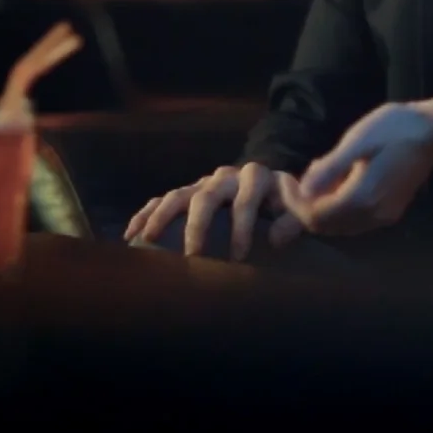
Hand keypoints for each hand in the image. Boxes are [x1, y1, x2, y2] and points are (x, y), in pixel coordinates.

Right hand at [123, 162, 304, 260]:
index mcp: (256, 177)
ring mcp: (204, 183)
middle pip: (206, 196)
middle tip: (193, 256)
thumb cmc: (288, 204)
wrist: (275, 187)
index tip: (239, 256)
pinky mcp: (189, 191)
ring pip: (178, 195)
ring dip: (162, 216)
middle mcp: (226, 176)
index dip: (243, 227)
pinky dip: (146, 214)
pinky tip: (132, 234)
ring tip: (148, 239)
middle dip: (198, 226)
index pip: (246, 199)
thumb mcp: (300, 208)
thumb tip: (278, 239)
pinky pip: (162, 199)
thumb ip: (295, 220)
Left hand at [280, 103, 432, 235]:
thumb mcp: (357, 141)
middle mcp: (372, 216)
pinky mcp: (392, 211)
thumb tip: (303, 190)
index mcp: (361, 199)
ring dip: (323, 208)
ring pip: (341, 226)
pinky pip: (356, 220)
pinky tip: (340, 183)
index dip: (295, 202)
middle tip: (299, 179)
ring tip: (319, 177)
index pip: (314, 215)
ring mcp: (384, 216)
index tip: (286, 180)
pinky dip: (340, 208)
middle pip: (326, 226)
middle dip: (306, 207)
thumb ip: (329, 169)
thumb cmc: (395, 128)